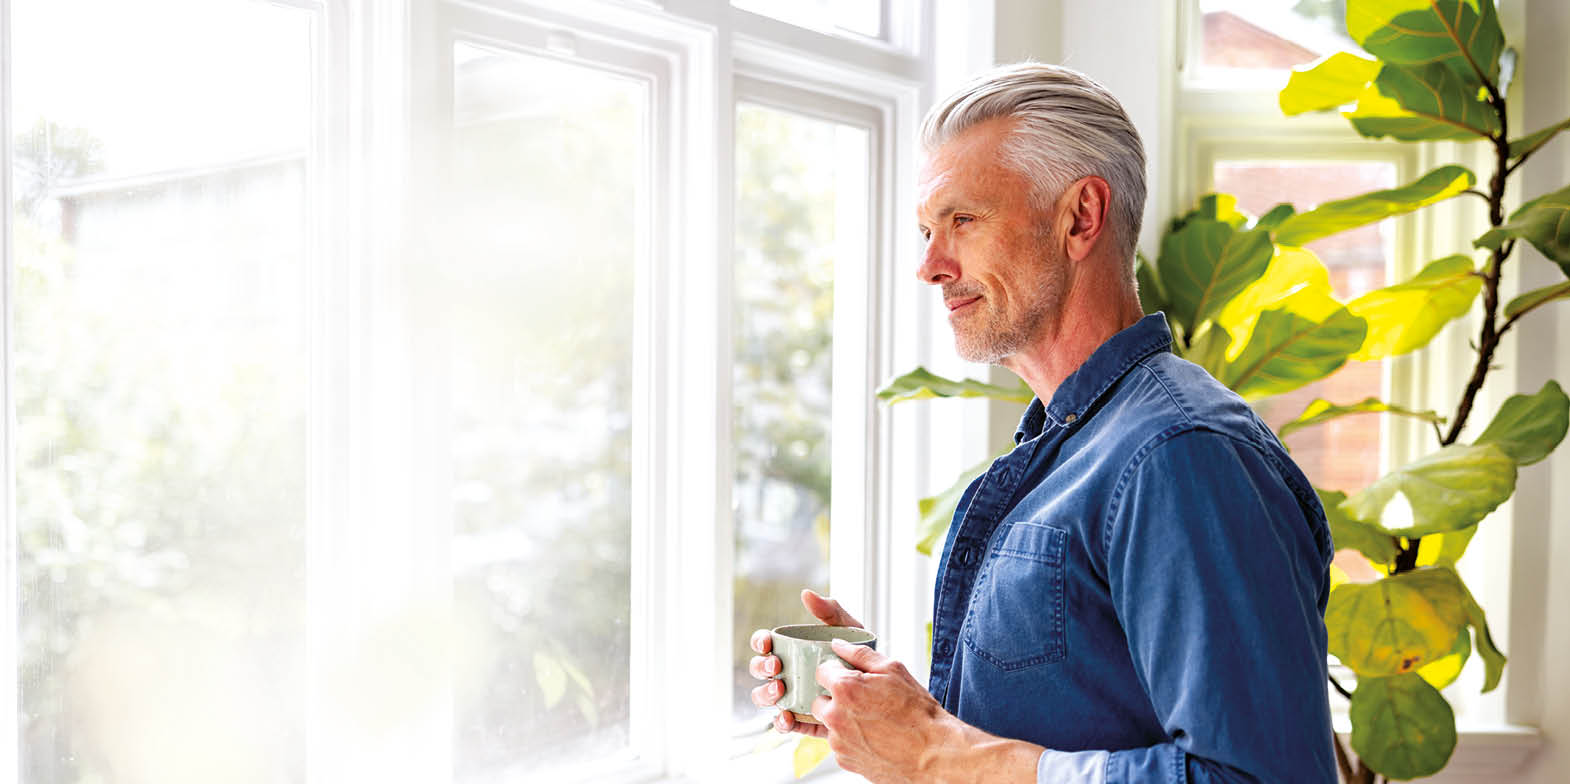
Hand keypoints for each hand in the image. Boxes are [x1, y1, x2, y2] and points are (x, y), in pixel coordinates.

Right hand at [747, 589, 862, 735]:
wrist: (882, 686)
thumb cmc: (859, 653)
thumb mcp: (848, 629)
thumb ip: (830, 610)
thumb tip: (806, 594)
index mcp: (790, 649)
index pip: (765, 644)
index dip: (759, 642)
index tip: (768, 643)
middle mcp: (786, 673)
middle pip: (760, 670)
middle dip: (761, 667)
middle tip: (777, 667)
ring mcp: (791, 696)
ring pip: (765, 697)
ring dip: (766, 694)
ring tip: (780, 691)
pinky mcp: (802, 718)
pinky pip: (784, 723)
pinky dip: (781, 722)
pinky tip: (788, 718)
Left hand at [810, 638, 948, 781]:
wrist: (931, 753)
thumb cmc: (916, 711)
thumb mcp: (893, 670)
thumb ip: (860, 654)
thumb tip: (839, 645)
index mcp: (845, 689)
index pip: (821, 672)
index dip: (836, 672)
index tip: (849, 677)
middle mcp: (835, 716)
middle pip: (818, 700)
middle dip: (834, 698)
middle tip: (861, 700)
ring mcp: (838, 742)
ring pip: (828, 724)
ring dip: (842, 720)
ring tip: (871, 720)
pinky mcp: (844, 760)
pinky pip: (838, 744)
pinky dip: (850, 739)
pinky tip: (872, 736)